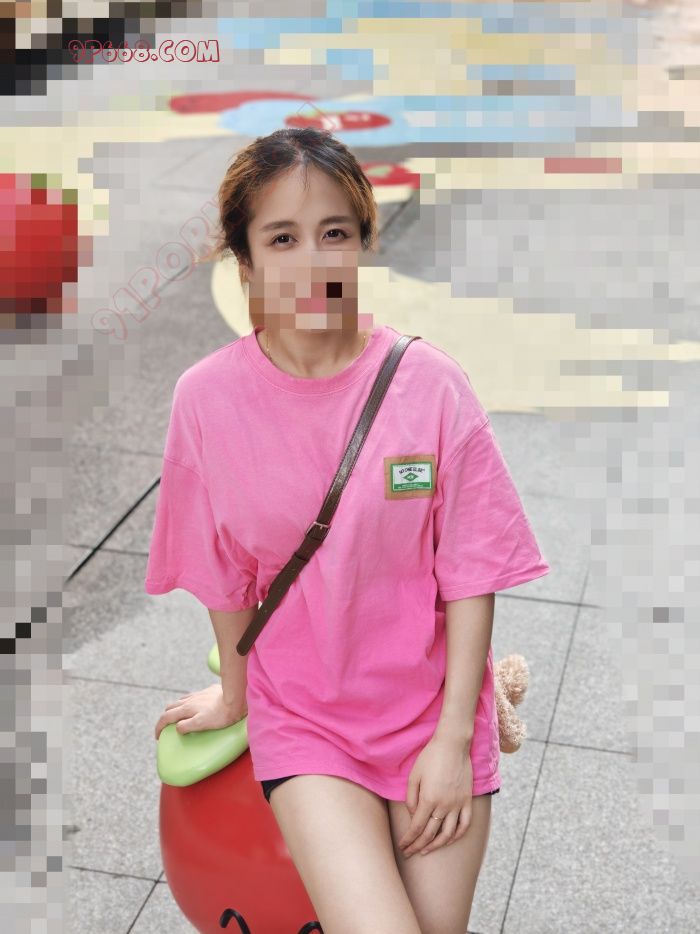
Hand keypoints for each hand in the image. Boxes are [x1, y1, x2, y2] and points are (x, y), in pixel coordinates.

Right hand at [154, 683, 246, 739]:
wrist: (235, 699)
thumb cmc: (220, 715)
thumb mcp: (201, 724)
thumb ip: (187, 726)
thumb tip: (177, 728)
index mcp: (186, 708)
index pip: (166, 717)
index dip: (159, 727)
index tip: (158, 736)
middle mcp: (189, 700)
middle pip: (170, 707)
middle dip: (165, 718)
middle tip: (166, 727)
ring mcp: (198, 695)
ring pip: (180, 700)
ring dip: (175, 709)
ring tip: (178, 717)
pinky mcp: (207, 691)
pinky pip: (192, 696)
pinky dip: (187, 703)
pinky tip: (194, 706)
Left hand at [398, 735, 472, 857]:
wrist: (453, 745)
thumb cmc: (430, 757)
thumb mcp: (414, 775)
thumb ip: (411, 799)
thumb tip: (412, 817)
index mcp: (428, 799)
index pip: (416, 828)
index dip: (409, 840)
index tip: (403, 846)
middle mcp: (444, 806)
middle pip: (430, 834)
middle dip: (418, 846)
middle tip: (409, 853)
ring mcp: (458, 804)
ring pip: (448, 834)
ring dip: (436, 846)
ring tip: (426, 851)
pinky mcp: (467, 801)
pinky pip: (464, 825)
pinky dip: (456, 836)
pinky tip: (448, 840)